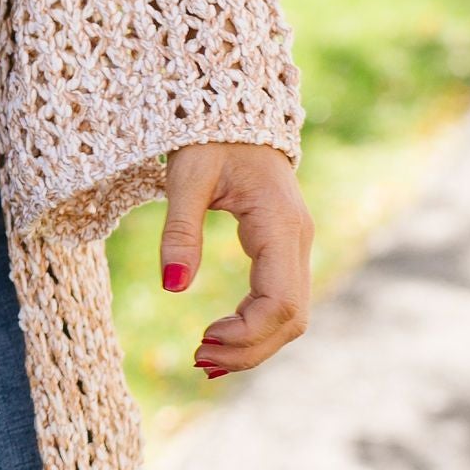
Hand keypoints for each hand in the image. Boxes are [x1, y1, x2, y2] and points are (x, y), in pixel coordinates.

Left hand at [160, 144, 311, 379]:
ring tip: (204, 358)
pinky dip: (255, 326)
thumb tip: (173, 288)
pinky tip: (221, 338)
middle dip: (250, 348)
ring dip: (253, 343)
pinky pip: (280, 300)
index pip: (281, 301)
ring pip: (291, 314)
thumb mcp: (186, 177)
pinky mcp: (282, 249)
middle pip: (292, 318)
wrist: (235, 109)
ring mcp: (294, 245)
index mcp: (279, 224)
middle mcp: (297, 239)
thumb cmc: (208, 136)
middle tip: (198, 361)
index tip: (201, 341)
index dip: (247, 332)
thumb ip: (180, 231)